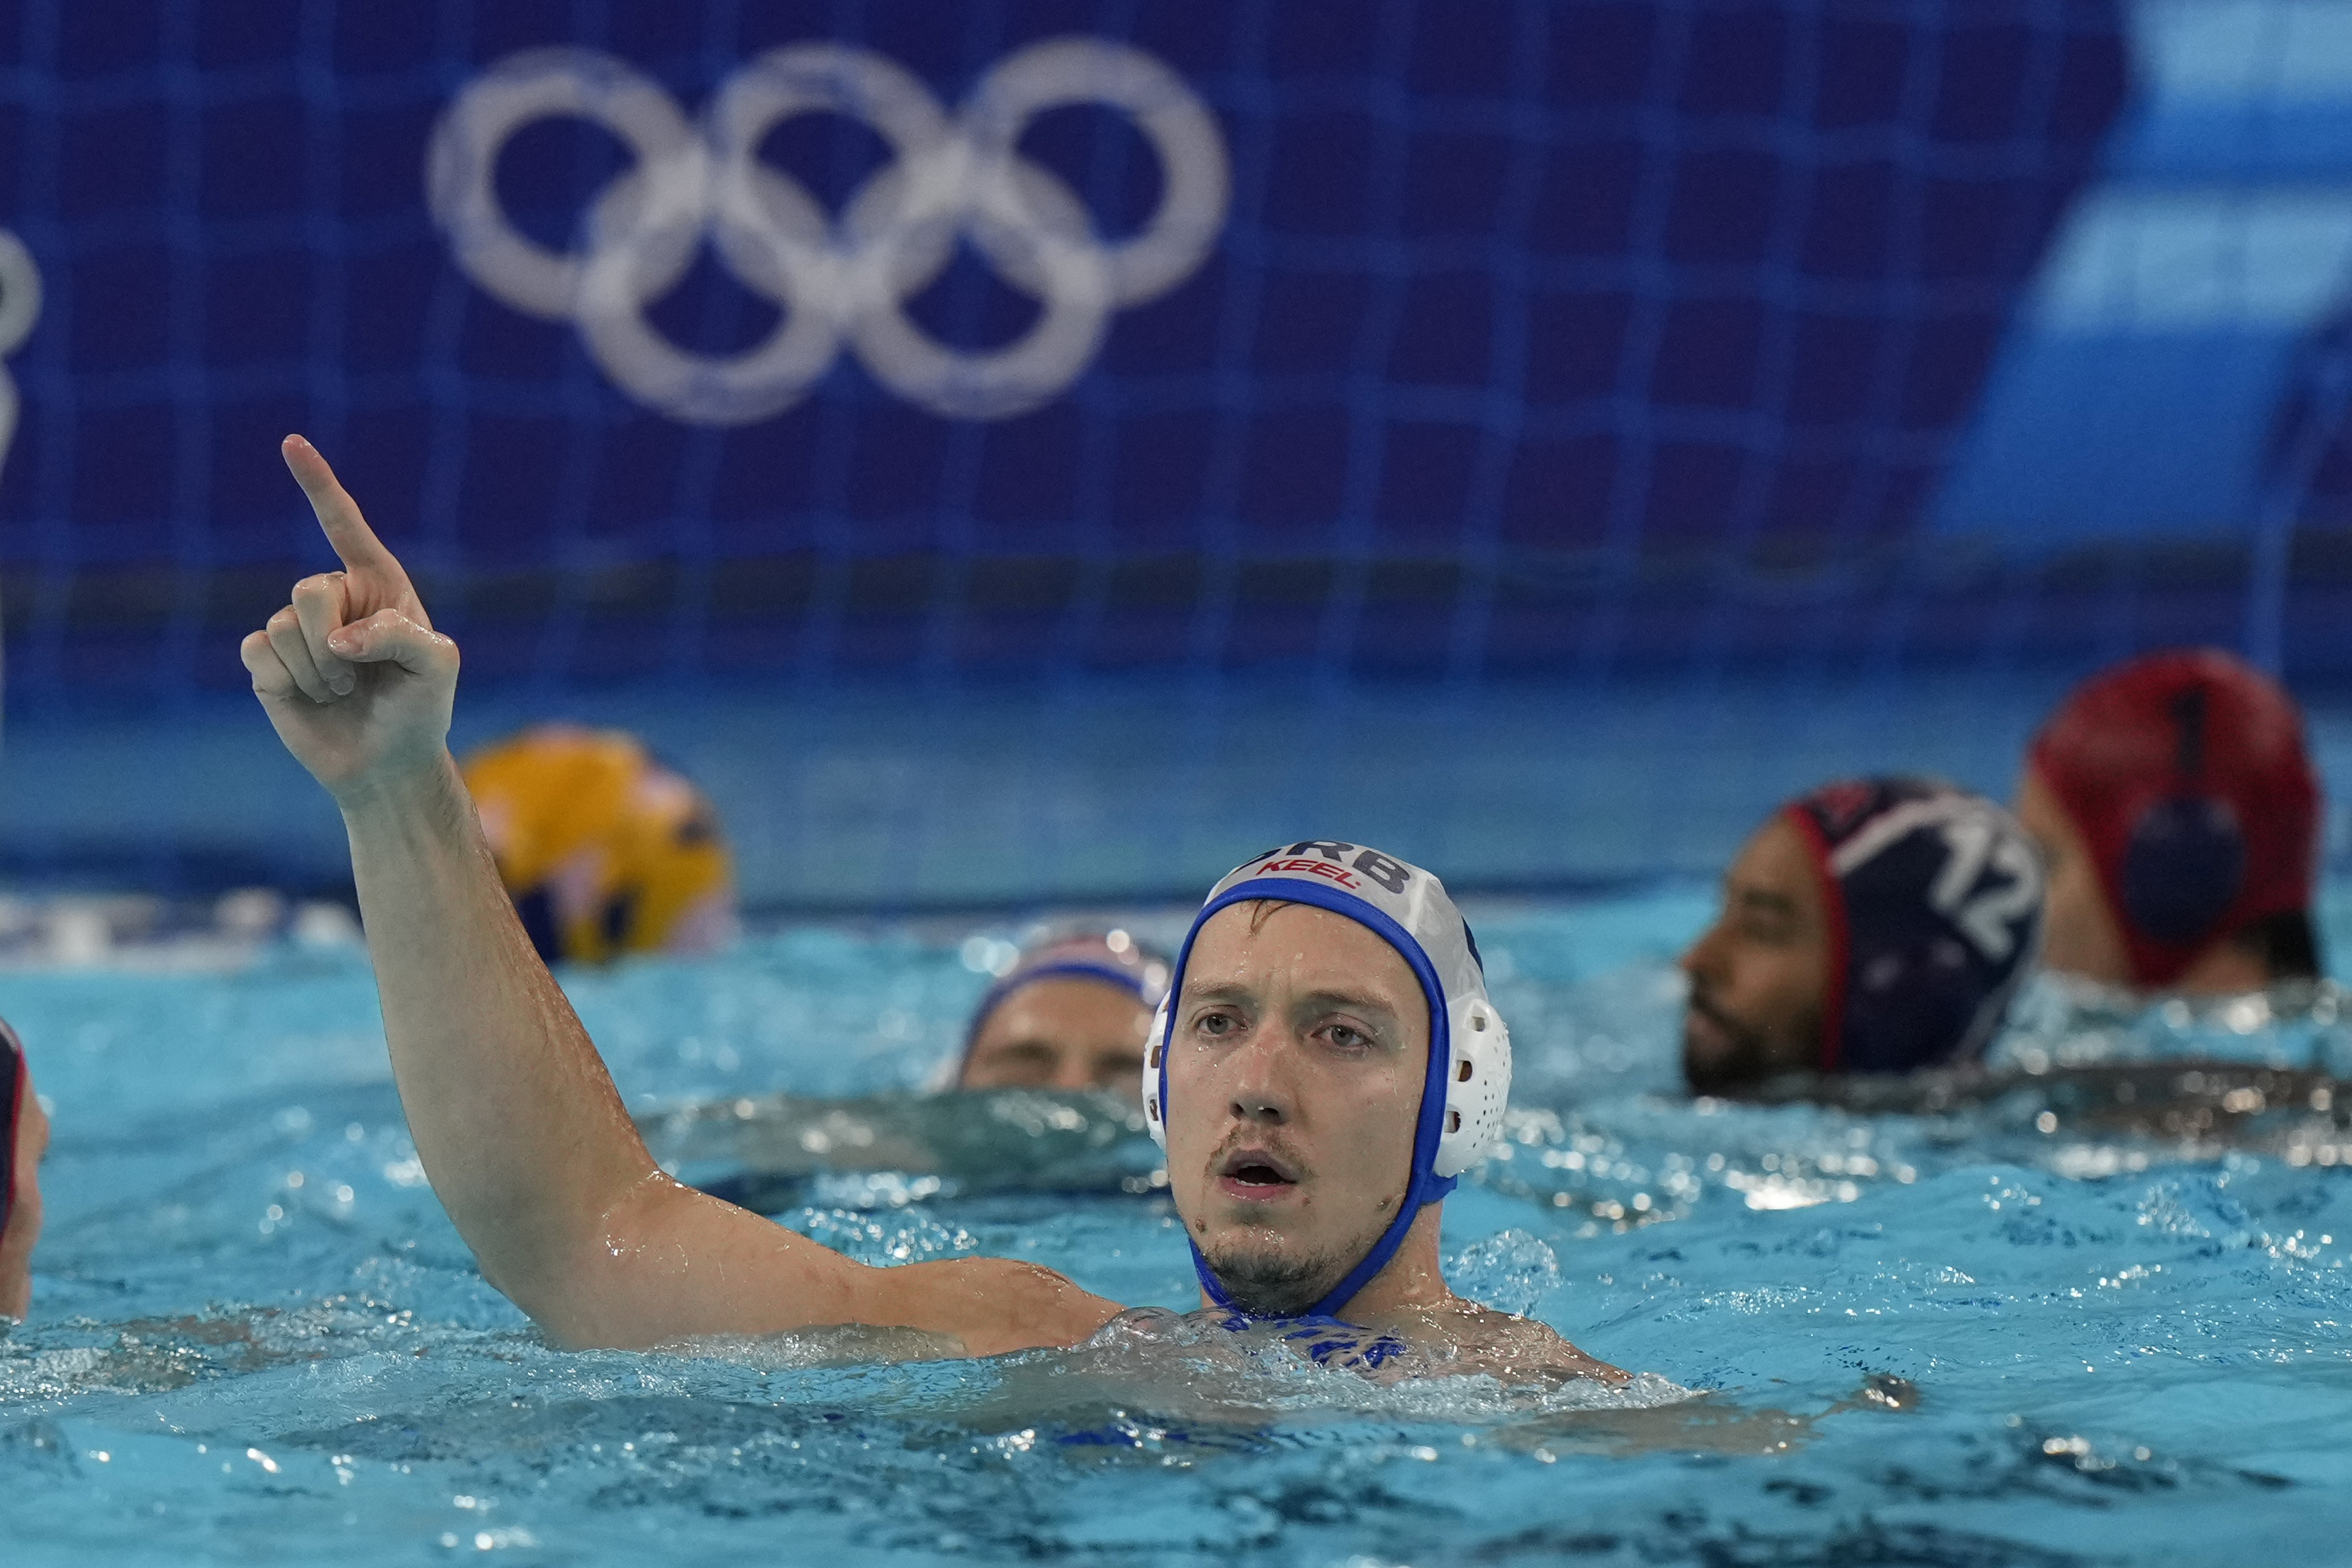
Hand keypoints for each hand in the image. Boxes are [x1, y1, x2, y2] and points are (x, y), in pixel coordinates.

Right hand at [240, 436, 459, 806]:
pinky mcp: (266, 662)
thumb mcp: (438, 668)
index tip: (290, 442)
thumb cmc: (420, 709)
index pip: (345, 525)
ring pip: (283, 627)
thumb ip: (402, 636)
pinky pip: (257, 652)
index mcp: (379, 584)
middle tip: (359, 677)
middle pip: (309, 589)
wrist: (388, 762)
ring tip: (342, 692)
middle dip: (335, 641)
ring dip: (319, 672)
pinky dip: (288, 681)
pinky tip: (310, 698)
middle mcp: (335, 598)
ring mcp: (296, 628)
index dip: (318, 484)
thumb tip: (338, 637)